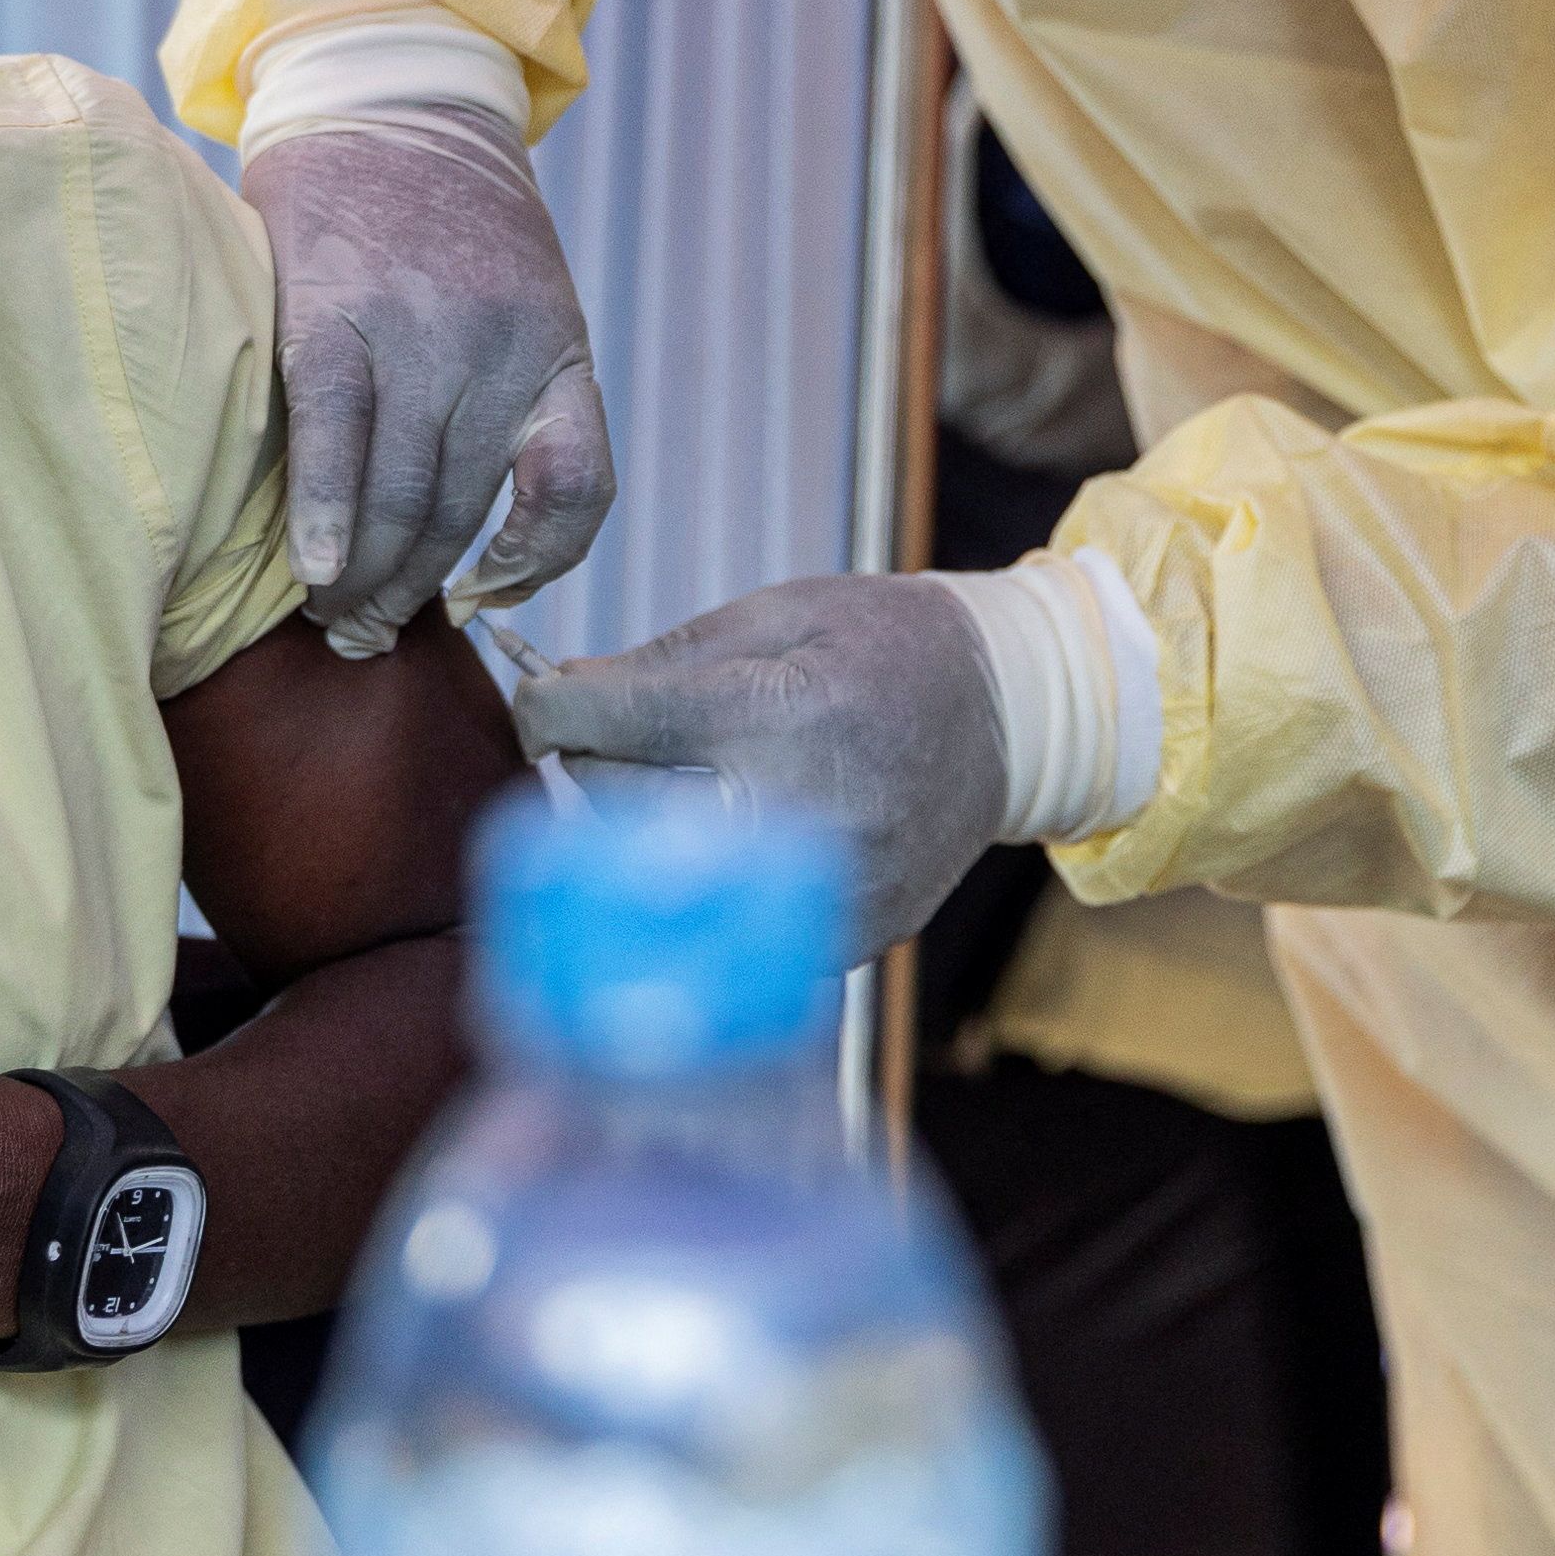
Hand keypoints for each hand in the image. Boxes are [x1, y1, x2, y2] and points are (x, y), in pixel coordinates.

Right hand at [239, 112, 613, 657]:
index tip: (483, 593)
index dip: (535, 562)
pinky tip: (309, 563)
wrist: (392, 103)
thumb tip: (489, 547)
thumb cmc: (457, 231)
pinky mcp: (331, 312)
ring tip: (329, 610)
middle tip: (367, 632)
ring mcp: (413, 330)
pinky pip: (330, 433)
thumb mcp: (533, 304)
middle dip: (409, 591)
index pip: (577, 489)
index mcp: (556, 353)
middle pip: (457, 511)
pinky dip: (321, 510)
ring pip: (396, 490)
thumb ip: (521, 401)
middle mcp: (496, 350)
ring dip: (358, 573)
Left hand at [511, 575, 1008, 948]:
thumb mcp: (779, 614)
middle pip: (619, 810)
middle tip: (619, 735)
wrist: (1012, 715)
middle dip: (600, 766)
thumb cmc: (885, 646)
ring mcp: (830, 894)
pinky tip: (743, 836)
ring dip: (647, 834)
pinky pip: (732, 926)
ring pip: (666, 884)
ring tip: (683, 784)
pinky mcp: (849, 941)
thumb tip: (549, 699)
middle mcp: (804, 816)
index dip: (549, 706)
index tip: (542, 699)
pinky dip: (714, 884)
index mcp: (781, 714)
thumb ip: (661, 659)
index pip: (606, 725)